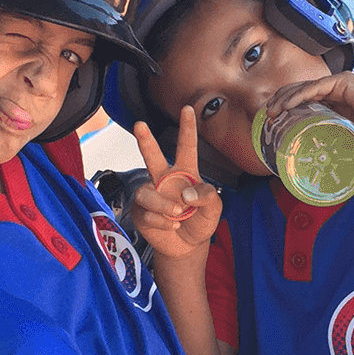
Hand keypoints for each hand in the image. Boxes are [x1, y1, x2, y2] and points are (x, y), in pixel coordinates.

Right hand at [129, 106, 222, 260]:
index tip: (187, 108)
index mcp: (185, 173)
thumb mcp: (214, 208)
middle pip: (153, 157)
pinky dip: (162, 222)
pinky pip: (146, 213)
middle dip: (145, 141)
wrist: (187, 246)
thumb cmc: (200, 221)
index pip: (186, 147)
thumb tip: (184, 193)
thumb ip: (207, 196)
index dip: (187, 128)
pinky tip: (172, 226)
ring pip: (148, 192)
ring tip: (177, 213)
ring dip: (164, 205)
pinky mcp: (140, 211)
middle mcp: (164, 179)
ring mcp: (150, 194)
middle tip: (140, 124)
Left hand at [264, 72, 353, 163]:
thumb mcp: (348, 145)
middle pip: (301, 90)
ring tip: (272, 112)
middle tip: (268, 114)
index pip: (306, 98)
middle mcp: (337, 89)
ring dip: (285, 99)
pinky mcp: (343, 81)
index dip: (288, 106)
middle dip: (281, 100)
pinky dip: (299, 96)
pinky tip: (286, 106)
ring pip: (304, 87)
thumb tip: (319, 170)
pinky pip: (315, 87)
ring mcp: (340, 83)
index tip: (274, 118)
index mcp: (338, 101)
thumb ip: (335, 149)